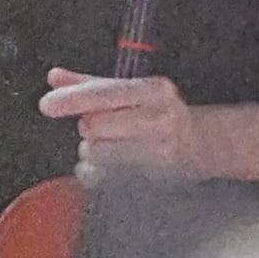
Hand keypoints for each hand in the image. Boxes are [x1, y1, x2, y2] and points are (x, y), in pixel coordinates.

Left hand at [37, 71, 258, 185]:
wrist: (211, 146)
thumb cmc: (164, 115)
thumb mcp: (133, 92)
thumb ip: (92, 85)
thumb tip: (56, 78)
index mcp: (156, 91)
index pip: (107, 92)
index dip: (73, 99)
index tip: (47, 105)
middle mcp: (162, 119)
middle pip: (94, 125)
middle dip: (89, 128)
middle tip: (105, 128)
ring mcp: (161, 152)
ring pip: (97, 153)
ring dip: (94, 152)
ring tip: (115, 146)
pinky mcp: (156, 179)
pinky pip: (104, 178)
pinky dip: (98, 174)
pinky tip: (115, 167)